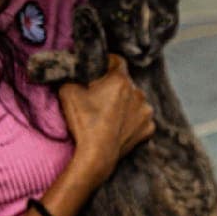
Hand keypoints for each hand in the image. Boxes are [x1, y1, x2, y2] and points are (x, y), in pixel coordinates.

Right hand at [58, 54, 153, 185]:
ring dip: (125, 103)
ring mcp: (146, 112)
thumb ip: (73, 75)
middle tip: (99, 96)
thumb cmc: (83, 121)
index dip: (107, 62)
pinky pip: (140, 119)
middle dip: (114, 86)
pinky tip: (118, 126)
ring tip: (109, 114)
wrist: (97, 154)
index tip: (100, 68)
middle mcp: (139, 93)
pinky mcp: (149, 128)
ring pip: (134, 101)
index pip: (117, 61)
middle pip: (126, 83)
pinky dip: (131, 120)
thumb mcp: (68, 90)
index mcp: (121, 80)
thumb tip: (74, 71)